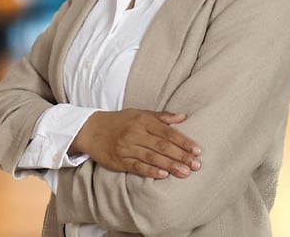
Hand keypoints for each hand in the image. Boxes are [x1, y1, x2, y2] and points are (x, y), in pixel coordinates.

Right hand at [69, 109, 201, 179]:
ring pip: (152, 157)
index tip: (197, 149)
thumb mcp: (140, 113)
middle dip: (181, 155)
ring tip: (185, 172)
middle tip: (196, 164)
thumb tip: (183, 117)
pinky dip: (151, 171)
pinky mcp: (119, 161)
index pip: (167, 132)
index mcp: (143, 120)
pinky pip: (137, 167)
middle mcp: (135, 133)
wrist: (92, 130)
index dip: (183, 141)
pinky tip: (163, 175)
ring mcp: (127, 147)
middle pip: (162, 146)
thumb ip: (162, 117)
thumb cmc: (120, 121)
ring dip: (170, 165)